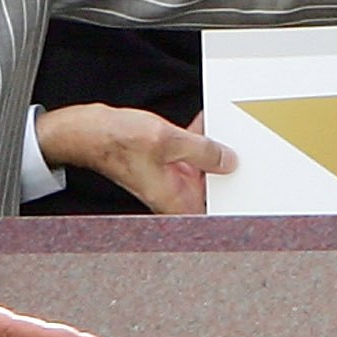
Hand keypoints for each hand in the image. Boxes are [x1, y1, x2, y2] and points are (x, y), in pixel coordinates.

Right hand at [35, 103, 236, 213]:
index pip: (214, 213)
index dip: (235, 204)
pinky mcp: (162, 163)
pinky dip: (197, 140)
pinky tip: (205, 123)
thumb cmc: (114, 141)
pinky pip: (189, 154)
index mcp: (175, 201)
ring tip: (229, 132)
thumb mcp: (167, 140)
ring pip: (202, 169)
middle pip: (213, 189)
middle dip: (229, 170)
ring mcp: (168, 179)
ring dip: (214, 150)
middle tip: (249, 153)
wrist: (82, 132)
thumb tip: (228, 160)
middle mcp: (173, 195)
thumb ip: (201, 151)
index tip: (254, 191)